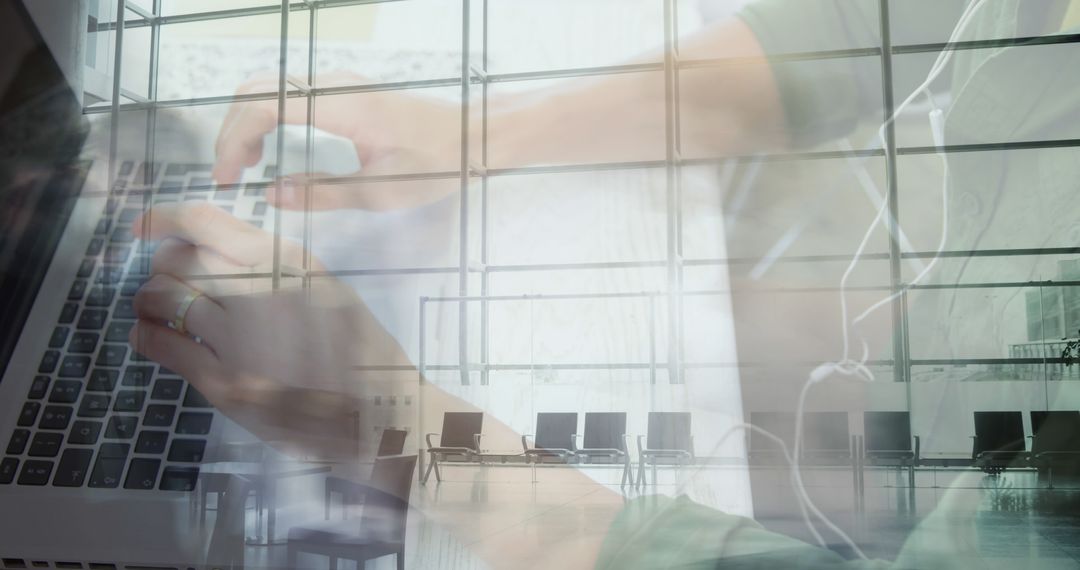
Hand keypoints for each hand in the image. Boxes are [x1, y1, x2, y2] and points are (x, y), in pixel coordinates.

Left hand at [128, 202, 413, 458]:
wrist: (379, 411)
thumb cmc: (361, 350)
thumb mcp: (328, 287)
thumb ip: (279, 267)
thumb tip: (222, 252)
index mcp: (286, 260)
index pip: (204, 222)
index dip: (163, 219)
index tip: (143, 226)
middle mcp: (257, 289)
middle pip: (175, 258)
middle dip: (162, 266)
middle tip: (167, 279)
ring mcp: (237, 338)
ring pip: (161, 298)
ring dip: (148, 300)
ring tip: (154, 309)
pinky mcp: (223, 382)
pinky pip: (162, 346)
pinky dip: (146, 336)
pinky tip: (151, 337)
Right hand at [213, 73, 460, 210]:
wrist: (474, 135)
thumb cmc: (438, 164)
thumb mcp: (381, 192)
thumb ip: (323, 193)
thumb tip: (271, 195)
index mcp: (343, 106)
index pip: (265, 106)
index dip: (235, 139)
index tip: (227, 177)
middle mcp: (335, 85)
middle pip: (256, 90)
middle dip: (232, 131)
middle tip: (228, 176)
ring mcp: (338, 84)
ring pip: (269, 88)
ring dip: (246, 123)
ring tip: (243, 166)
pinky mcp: (343, 92)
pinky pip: (288, 94)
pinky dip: (265, 117)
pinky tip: (267, 150)